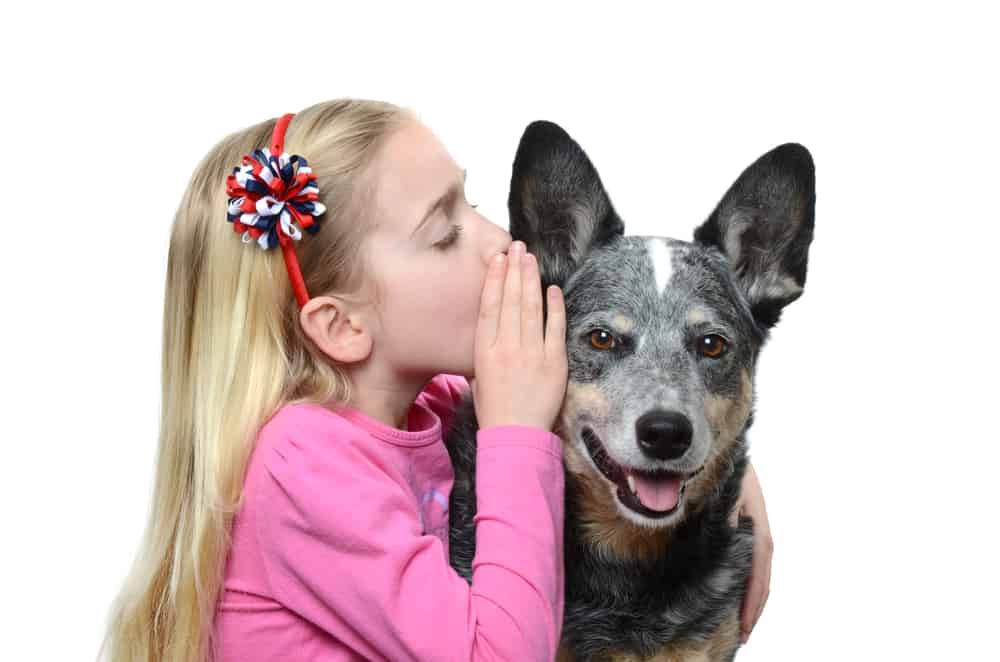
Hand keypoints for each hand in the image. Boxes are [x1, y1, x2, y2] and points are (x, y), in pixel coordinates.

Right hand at [473, 240, 567, 430]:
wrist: (515, 435)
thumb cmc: (495, 408)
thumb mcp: (479, 375)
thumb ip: (487, 348)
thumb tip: (495, 325)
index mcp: (485, 351)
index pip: (489, 306)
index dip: (494, 280)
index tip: (498, 259)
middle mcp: (506, 347)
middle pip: (511, 300)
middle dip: (514, 270)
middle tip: (517, 247)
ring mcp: (531, 353)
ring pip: (531, 308)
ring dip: (531, 280)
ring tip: (531, 259)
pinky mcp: (553, 362)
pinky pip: (555, 327)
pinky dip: (554, 306)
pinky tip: (553, 289)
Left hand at [728, 461, 771, 644]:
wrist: (722, 441)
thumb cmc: (724, 463)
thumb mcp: (726, 487)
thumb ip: (728, 513)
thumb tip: (730, 541)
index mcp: (757, 520)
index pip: (759, 565)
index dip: (754, 596)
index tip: (746, 623)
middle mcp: (758, 524)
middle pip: (762, 571)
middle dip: (756, 603)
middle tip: (744, 632)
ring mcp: (752, 523)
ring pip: (756, 565)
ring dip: (751, 592)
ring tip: (743, 619)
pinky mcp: (743, 520)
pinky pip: (747, 554)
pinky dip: (745, 574)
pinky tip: (736, 586)